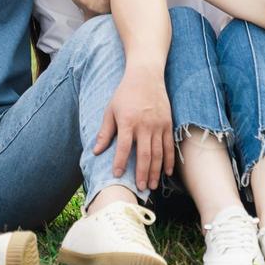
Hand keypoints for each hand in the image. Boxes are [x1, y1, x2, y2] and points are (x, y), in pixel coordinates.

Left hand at [93, 73, 172, 191]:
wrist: (146, 77)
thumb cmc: (124, 94)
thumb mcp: (110, 110)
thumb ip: (105, 132)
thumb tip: (95, 151)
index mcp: (127, 121)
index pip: (123, 146)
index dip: (119, 161)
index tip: (116, 175)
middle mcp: (144, 125)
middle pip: (144, 154)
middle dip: (141, 172)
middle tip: (140, 188)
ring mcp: (158, 125)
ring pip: (158, 153)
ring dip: (155, 171)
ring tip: (151, 185)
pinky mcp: (167, 124)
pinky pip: (169, 146)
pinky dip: (169, 160)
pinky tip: (166, 172)